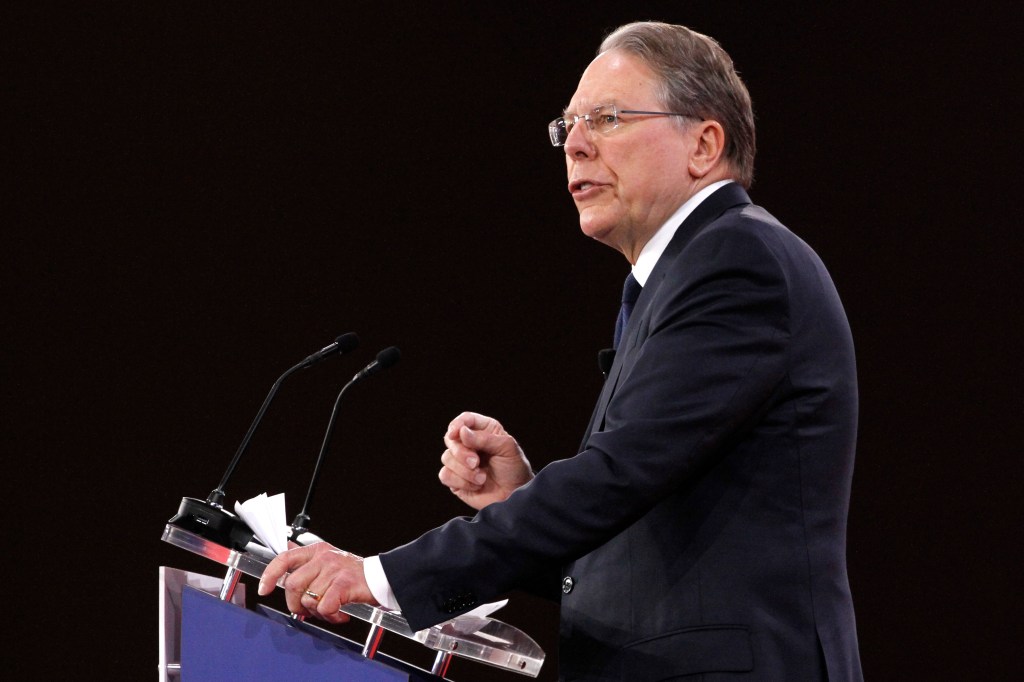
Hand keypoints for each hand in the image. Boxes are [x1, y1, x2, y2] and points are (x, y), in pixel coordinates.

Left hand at [257, 541, 376, 623]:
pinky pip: (324, 607)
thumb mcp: (329, 561)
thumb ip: (307, 562)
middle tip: (309, 611)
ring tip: (332, 612)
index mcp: (317, 551)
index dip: (271, 574)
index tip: (264, 589)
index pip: (285, 558)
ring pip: (309, 599)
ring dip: (319, 613)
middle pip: (294, 585)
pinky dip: (331, 617)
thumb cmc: (354, 574)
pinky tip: (340, 615)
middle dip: (297, 605)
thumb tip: (286, 557)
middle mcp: (323, 557)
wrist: (381, 577)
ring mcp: (334, 569)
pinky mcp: (344, 584)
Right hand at [439, 412, 533, 509]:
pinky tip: (475, 486)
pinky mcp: (456, 479)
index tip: (455, 433)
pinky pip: (445, 475)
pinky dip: (460, 481)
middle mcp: (470, 444)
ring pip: (447, 458)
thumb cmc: (515, 469)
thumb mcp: (507, 448)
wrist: (515, 496)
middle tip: (476, 463)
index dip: (457, 424)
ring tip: (482, 478)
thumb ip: (484, 438)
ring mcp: (461, 462)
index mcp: (484, 431)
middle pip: (451, 439)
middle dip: (461, 452)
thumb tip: (462, 432)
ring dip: (464, 471)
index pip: (465, 420)